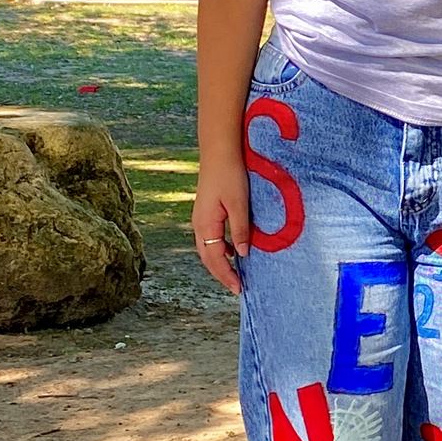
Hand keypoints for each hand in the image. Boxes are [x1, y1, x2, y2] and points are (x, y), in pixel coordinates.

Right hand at [191, 154, 250, 296]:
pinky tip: (232, 250)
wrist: (219, 152)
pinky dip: (220, 249)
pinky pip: (210, 237)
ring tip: (235, 274)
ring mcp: (200, 218)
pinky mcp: (205, 211)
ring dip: (219, 263)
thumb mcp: (239, 204)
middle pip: (208, 258)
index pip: (215, 259)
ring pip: (207, 248)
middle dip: (221, 274)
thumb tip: (242, 254)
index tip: (239, 288)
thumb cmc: (230, 175)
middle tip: (237, 287)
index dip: (227, 275)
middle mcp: (199, 224)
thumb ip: (240, 230)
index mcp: (206, 224)